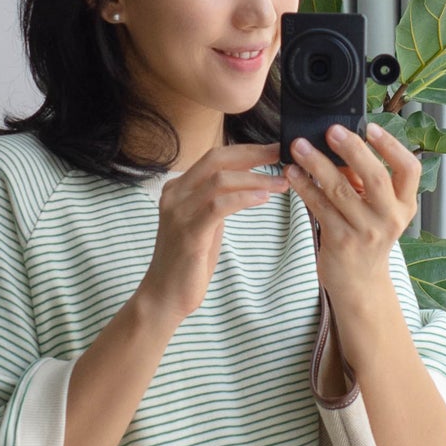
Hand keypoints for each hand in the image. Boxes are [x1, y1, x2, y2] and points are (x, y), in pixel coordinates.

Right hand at [138, 141, 289, 323]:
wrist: (164, 295)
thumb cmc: (188, 262)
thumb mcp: (204, 223)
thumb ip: (217, 202)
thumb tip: (246, 185)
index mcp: (178, 188)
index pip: (214, 157)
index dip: (246, 150)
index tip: (273, 149)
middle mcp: (174, 194)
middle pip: (216, 159)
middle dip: (252, 154)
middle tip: (280, 154)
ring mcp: (178, 212)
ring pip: (220, 180)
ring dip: (255, 179)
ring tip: (281, 184)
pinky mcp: (188, 232)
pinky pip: (219, 205)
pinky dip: (244, 198)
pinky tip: (263, 199)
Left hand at [284, 123, 420, 307]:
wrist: (360, 282)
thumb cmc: (367, 237)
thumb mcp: (378, 209)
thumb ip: (365, 179)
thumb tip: (339, 142)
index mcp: (405, 204)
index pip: (409, 169)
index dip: (391, 146)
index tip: (370, 127)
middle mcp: (390, 218)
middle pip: (375, 177)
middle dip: (352, 149)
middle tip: (331, 130)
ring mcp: (366, 231)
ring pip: (340, 190)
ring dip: (317, 164)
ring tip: (299, 147)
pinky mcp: (341, 241)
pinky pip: (320, 207)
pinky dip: (304, 187)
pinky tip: (292, 173)